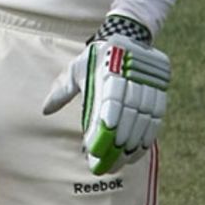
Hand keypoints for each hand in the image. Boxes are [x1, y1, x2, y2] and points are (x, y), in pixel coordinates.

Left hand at [43, 15, 169, 175]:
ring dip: (131, 147)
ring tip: (119, 165)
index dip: (102, 129)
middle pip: (126, 119)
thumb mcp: (76, 69)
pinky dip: (146, 139)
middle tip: (103, 167)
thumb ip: (62, 90)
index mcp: (109, 73)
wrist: (130, 37)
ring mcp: (148, 87)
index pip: (108, 106)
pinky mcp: (160, 93)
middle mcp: (130, 80)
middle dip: (115, 146)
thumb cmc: (96, 57)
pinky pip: (156, 120)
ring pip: (143, 122)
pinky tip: (136, 154)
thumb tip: (45, 110)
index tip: (91, 149)